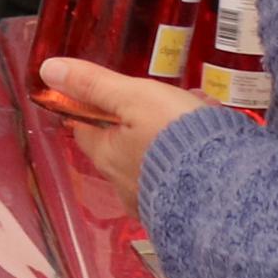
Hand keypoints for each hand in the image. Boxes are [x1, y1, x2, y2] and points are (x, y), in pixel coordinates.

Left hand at [39, 58, 210, 207]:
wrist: (228, 188)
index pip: (85, 125)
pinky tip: (216, 141)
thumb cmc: (175, 138)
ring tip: (201, 112)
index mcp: (106, 155)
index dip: (95, 104)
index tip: (115, 90)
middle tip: (173, 98)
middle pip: (124, 140)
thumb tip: (48, 70)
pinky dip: (193, 155)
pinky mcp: (185, 206)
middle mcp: (124, 183)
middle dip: (146, 117)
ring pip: (157, 155)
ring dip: (174, 133)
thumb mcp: (133, 98)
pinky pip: (182, 174)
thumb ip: (93, 84)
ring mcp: (154, 198)